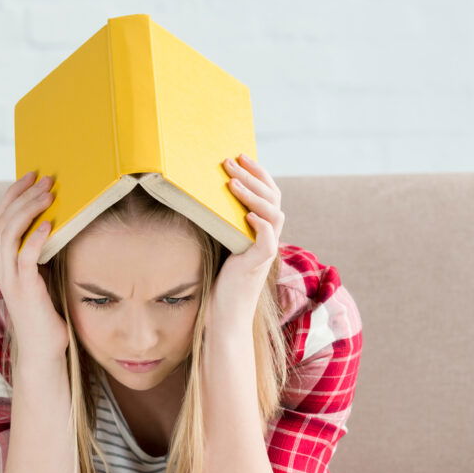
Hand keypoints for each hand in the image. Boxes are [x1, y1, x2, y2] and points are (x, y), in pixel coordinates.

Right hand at [0, 171, 67, 360]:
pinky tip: (50, 224)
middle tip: (44, 179)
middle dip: (23, 195)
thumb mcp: (44, 278)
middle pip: (3, 220)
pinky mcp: (25, 291)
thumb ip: (44, 255)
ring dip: (29, 210)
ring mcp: (11, 279)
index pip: (1, 219)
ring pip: (10, 233)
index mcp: (4, 262)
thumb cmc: (49, 316)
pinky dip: (36, 237)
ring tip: (48, 195)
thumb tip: (61, 226)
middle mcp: (2, 267)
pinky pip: (25, 258)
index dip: (14, 194)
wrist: (44, 353)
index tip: (32, 175)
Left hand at [210, 153, 283, 327]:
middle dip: (253, 175)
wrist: (224, 316)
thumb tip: (200, 196)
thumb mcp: (219, 245)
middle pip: (273, 198)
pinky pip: (268, 241)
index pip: (269, 194)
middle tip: (230, 161)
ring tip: (232, 182)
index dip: (259, 173)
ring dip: (253, 195)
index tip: (240, 156)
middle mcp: (267, 239)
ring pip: (273, 214)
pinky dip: (261, 225)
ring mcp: (265, 253)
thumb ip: (220, 223)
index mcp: (261, 232)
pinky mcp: (257, 267)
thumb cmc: (218, 282)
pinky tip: (247, 215)